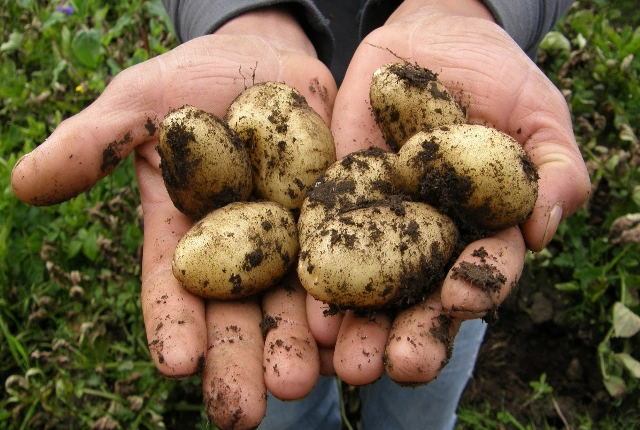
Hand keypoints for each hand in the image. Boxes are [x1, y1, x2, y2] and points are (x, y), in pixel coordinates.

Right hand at [11, 8, 335, 428]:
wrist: (266, 60)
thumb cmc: (193, 82)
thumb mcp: (140, 104)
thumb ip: (94, 143)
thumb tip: (26, 183)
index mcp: (188, 235)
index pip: (175, 290)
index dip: (173, 326)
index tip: (175, 364)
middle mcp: (241, 250)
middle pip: (238, 313)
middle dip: (241, 360)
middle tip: (246, 410)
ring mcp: (294, 238)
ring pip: (295, 302)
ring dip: (298, 346)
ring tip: (302, 384)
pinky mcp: (341, 218)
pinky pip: (349, 260)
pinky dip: (348, 297)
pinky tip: (350, 333)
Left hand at [309, 0, 590, 384]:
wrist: (433, 39)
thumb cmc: (499, 77)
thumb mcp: (539, 114)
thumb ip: (554, 170)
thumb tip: (544, 229)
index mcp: (482, 233)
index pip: (484, 272)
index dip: (476, 287)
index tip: (460, 299)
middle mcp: (428, 241)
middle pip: (421, 298)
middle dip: (410, 334)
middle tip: (394, 366)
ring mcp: (379, 225)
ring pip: (369, 287)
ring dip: (357, 326)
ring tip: (343, 360)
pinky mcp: (336, 200)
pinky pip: (323, 240)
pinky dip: (315, 274)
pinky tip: (305, 306)